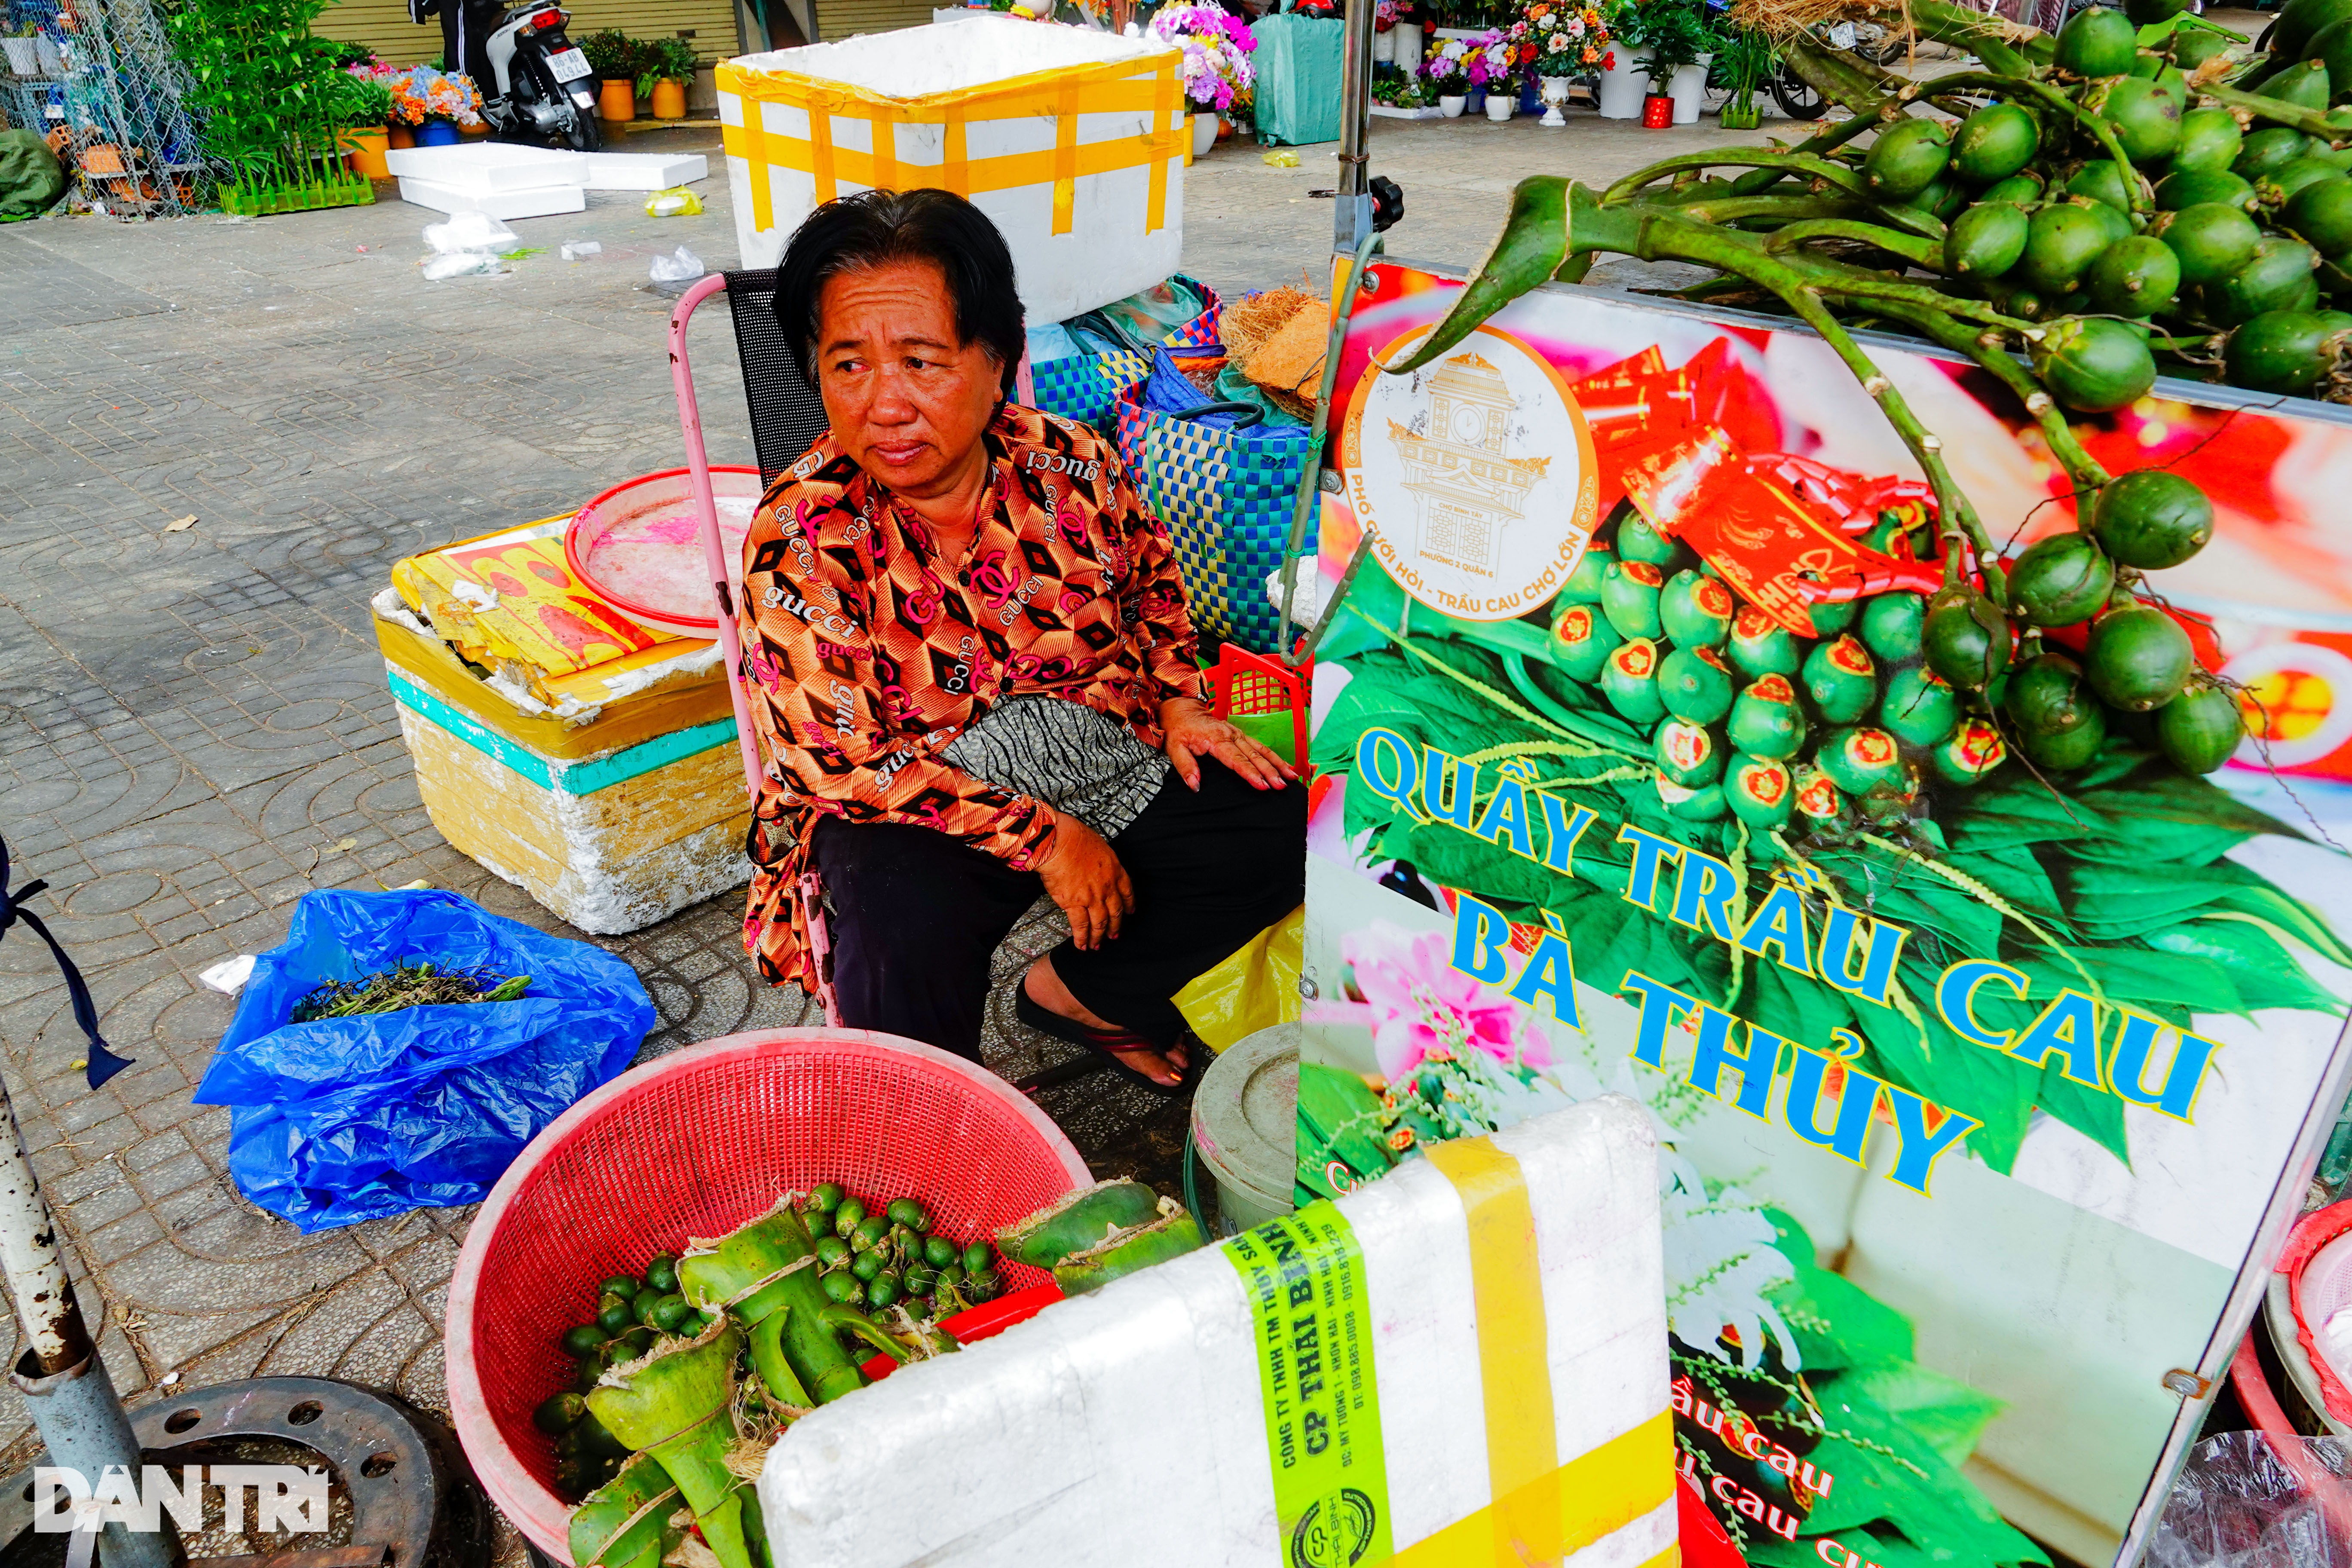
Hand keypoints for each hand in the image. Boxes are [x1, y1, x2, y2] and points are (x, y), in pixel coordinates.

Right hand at [1037, 819, 1133, 949]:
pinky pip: (1080, 926)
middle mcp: (1107, 887)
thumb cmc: (1074, 837)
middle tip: (1115, 935)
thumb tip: (1094, 866)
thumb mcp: (1098, 845)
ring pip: (1099, 923)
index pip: (1127, 891)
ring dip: (1099, 937)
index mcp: (1115, 870)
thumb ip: (1101, 861)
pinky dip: (1081, 938)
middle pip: (1115, 912)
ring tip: (1097, 946)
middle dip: (1115, 926)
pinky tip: (1082, 946)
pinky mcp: (1074, 904)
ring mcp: (1092, 897)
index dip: (1129, 904)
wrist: (1058, 842)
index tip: (1130, 912)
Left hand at [1159, 697, 1296, 791]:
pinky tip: (1285, 766)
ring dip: (1277, 763)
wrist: (1182, 709)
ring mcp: (1238, 734)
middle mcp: (1231, 735)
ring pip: (1262, 749)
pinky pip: (1260, 746)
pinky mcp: (1240, 735)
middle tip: (1281, 785)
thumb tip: (1195, 785)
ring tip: (1291, 777)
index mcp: (1216, 739)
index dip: (1250, 773)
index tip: (1262, 785)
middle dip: (1270, 771)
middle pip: (1254, 756)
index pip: (1236, 759)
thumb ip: (1185, 766)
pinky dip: (1274, 756)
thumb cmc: (1178, 729)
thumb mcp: (1174, 747)